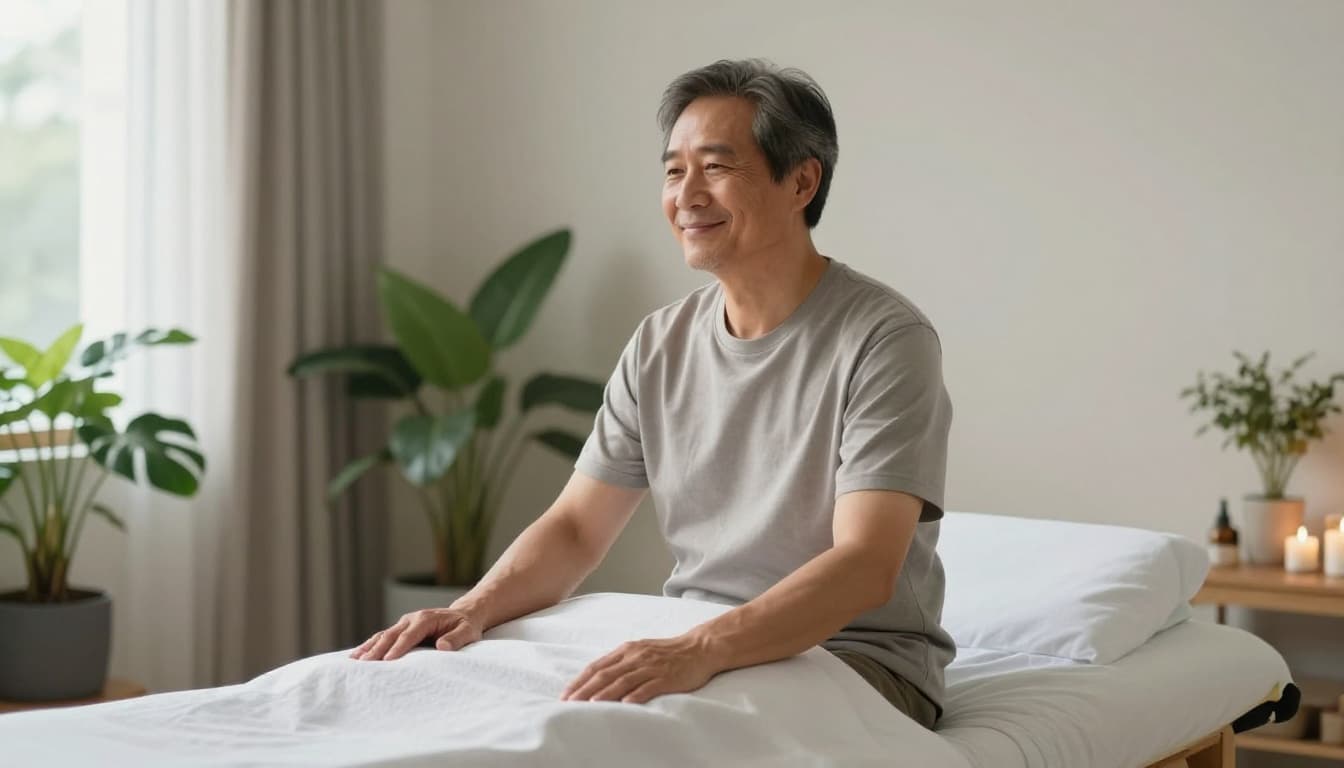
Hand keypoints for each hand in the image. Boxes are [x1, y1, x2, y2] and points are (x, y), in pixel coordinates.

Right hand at [350, 608, 482, 660]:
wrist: (464, 616)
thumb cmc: (465, 627)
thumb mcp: (467, 632)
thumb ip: (456, 639)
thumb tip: (442, 646)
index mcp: (426, 619)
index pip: (409, 635)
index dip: (398, 647)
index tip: (387, 660)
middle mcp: (412, 619)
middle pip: (391, 635)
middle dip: (377, 649)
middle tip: (363, 663)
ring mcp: (404, 623)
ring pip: (383, 635)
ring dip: (368, 647)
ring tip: (353, 660)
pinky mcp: (401, 630)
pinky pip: (383, 638)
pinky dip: (370, 645)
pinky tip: (357, 655)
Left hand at [560, 633, 721, 703]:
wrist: (699, 647)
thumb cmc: (668, 652)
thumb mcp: (640, 651)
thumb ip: (621, 662)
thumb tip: (597, 678)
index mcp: (627, 650)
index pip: (597, 666)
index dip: (580, 680)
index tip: (565, 694)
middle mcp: (636, 657)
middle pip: (606, 674)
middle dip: (585, 689)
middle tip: (570, 703)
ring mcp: (651, 667)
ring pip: (624, 680)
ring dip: (606, 693)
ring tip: (591, 704)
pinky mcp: (667, 677)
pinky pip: (649, 686)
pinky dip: (636, 694)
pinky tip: (626, 703)